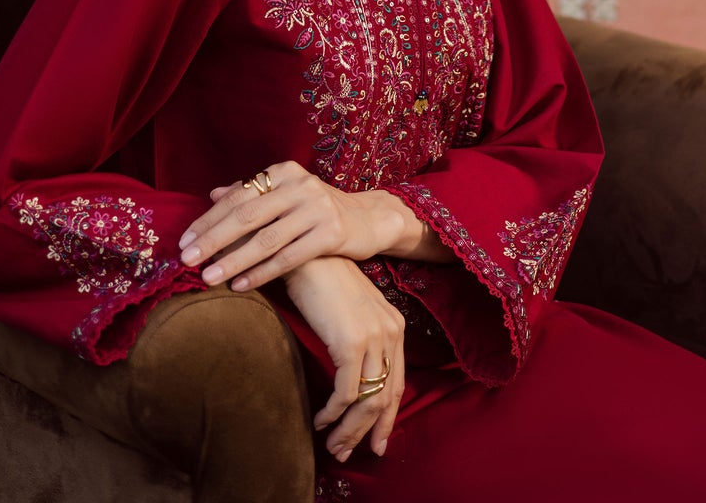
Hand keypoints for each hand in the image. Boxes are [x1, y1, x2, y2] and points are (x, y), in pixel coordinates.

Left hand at [177, 161, 400, 290]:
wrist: (368, 219)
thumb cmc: (317, 210)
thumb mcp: (286, 197)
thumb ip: (252, 195)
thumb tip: (212, 194)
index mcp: (284, 172)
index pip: (237, 197)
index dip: (208, 220)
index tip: (183, 242)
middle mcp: (300, 185)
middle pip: (247, 216)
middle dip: (213, 240)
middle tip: (186, 260)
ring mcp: (317, 207)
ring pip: (266, 239)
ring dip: (234, 260)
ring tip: (208, 278)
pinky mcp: (331, 232)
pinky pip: (289, 257)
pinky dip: (262, 273)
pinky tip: (241, 286)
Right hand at [284, 256, 405, 462]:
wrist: (309, 254)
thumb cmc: (323, 281)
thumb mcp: (350, 312)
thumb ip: (358, 342)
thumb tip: (350, 381)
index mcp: (394, 325)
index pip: (396, 382)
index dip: (386, 417)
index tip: (375, 442)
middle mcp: (390, 331)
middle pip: (386, 396)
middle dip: (368, 431)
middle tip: (347, 453)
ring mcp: (373, 337)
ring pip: (368, 400)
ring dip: (348, 430)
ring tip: (332, 446)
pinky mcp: (351, 342)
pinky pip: (346, 392)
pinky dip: (333, 413)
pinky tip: (320, 420)